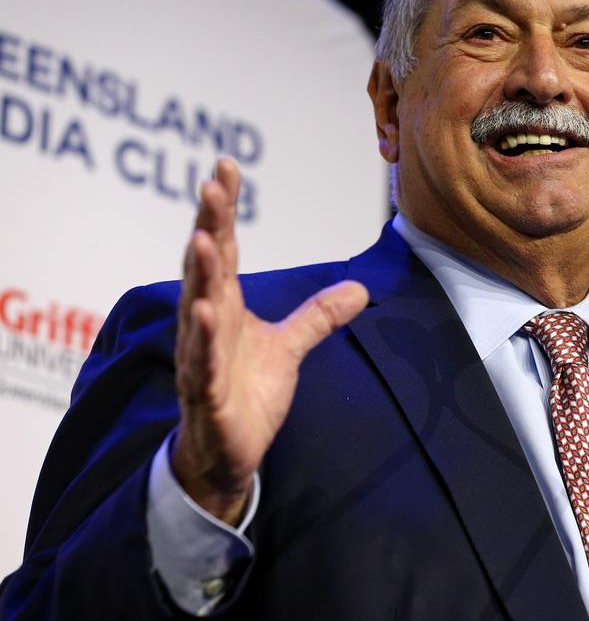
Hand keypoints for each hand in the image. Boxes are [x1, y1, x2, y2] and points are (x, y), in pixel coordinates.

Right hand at [171, 158, 368, 524]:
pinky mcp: (205, 391)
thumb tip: (359, 288)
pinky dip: (204, 337)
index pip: (225, 248)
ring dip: (200, 273)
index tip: (226, 167)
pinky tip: (207, 312)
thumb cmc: (247, 392)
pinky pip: (202, 361)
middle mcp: (208, 322)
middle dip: (209, 225)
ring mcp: (202, 356)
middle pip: (207, 267)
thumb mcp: (290, 347)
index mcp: (226, 305)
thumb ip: (317, 315)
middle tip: (212, 186)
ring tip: (204, 238)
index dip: (225, 209)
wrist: (227, 453)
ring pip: (197, 307)